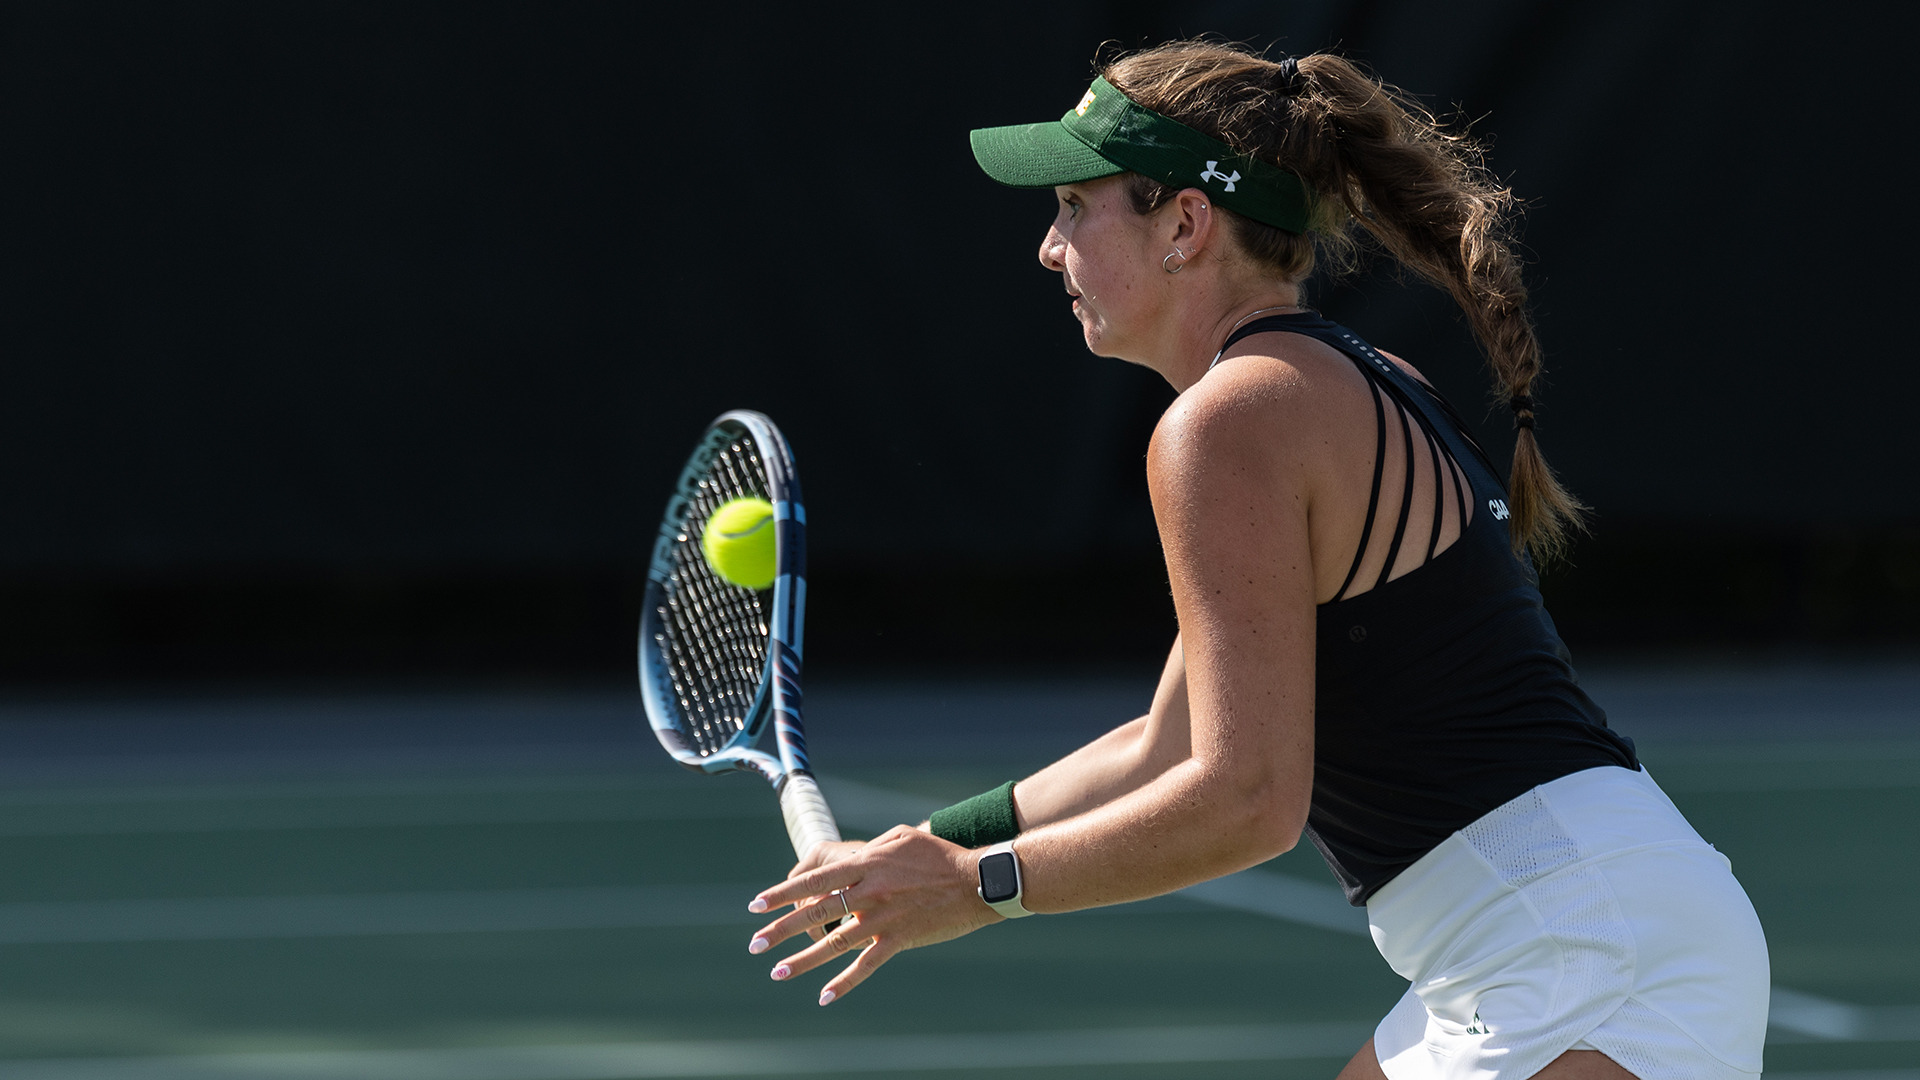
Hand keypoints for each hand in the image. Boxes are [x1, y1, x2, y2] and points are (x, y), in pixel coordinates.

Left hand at [746, 825, 999, 1005]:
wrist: (976, 881)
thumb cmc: (939, 855)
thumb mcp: (901, 837)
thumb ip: (871, 848)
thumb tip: (850, 858)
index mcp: (865, 864)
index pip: (813, 880)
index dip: (781, 893)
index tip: (756, 905)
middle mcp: (868, 892)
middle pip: (815, 912)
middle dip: (780, 929)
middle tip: (755, 944)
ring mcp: (882, 918)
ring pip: (833, 943)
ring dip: (803, 960)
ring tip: (777, 972)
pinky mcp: (898, 939)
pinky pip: (865, 966)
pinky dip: (844, 982)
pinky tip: (824, 996)